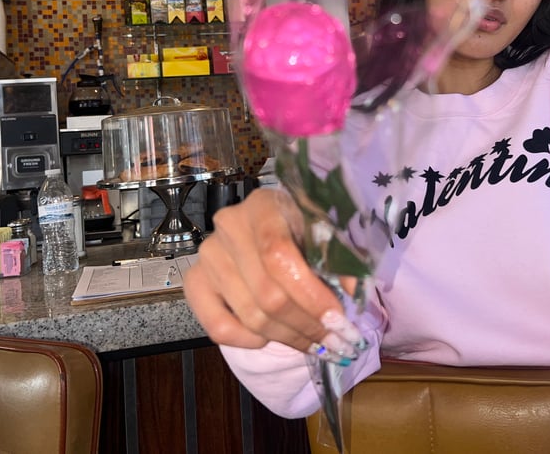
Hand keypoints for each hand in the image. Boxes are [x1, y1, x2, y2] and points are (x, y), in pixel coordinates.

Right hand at [183, 188, 363, 358]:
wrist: (268, 227)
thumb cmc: (303, 228)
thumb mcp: (328, 231)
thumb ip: (343, 257)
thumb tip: (355, 293)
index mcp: (264, 205)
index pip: (279, 255)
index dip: (310, 294)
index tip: (339, 319)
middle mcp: (229, 225)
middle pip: (267, 292)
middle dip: (308, 325)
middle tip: (336, 342)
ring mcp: (208, 254)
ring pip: (250, 315)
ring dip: (289, 337)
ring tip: (316, 343)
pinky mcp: (195, 281)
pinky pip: (218, 328)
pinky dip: (249, 341)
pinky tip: (271, 335)